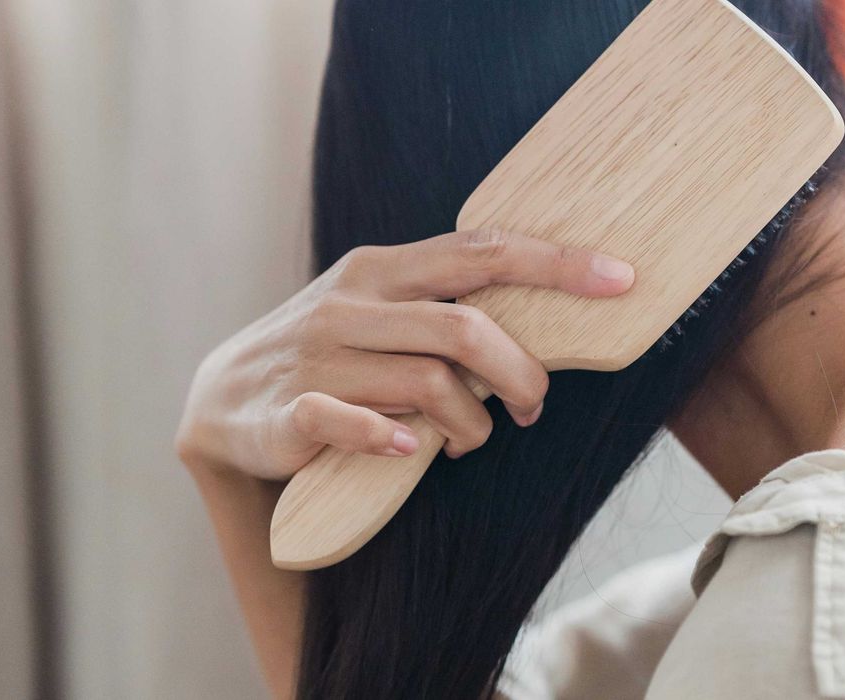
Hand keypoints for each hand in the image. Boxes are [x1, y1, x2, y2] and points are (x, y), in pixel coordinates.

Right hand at [175, 228, 634, 480]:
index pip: (481, 252)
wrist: (224, 395)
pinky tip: (411, 450)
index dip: (555, 265)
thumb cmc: (332, 353)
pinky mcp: (291, 411)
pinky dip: (394, 440)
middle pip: (464, 326)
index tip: (620, 278)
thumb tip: (545, 330)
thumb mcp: (384, 312)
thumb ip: (448, 309)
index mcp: (383, 268)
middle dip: (520, 373)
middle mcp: (353, 304)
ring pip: (428, 385)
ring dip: (470, 424)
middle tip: (533, 407)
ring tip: (468, 441)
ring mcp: (318, 356)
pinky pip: (352, 423)